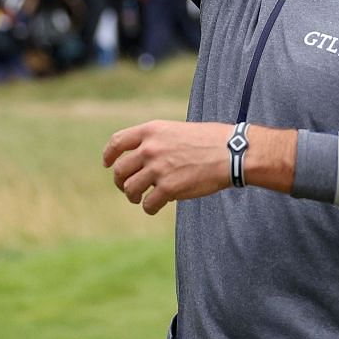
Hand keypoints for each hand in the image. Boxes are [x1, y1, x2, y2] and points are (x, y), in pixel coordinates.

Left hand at [104, 120, 232, 214]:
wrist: (230, 153)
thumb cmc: (209, 141)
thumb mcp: (177, 130)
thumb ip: (158, 141)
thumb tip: (142, 158)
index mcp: (152, 130)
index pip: (117, 142)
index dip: (109, 155)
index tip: (107, 164)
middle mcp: (150, 148)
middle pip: (120, 170)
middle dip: (121, 182)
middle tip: (128, 189)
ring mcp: (158, 169)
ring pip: (130, 189)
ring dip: (133, 197)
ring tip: (141, 199)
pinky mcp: (168, 188)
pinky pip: (148, 204)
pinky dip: (150, 208)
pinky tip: (156, 206)